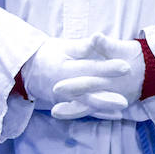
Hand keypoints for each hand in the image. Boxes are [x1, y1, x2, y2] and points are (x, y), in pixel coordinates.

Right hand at [21, 33, 136, 119]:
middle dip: (108, 95)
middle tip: (126, 98)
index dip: (108, 68)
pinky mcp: (65, 105)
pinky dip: (98, 113)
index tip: (126, 67)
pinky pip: (83, 110)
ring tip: (122, 107)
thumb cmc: (49, 54)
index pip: (90, 68)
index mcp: (64, 69)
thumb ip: (82, 47)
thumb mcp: (63, 46)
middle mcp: (63, 87)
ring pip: (86, 104)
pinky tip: (114, 115)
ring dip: (104, 107)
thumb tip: (97, 38)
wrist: (28, 69)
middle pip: (89, 91)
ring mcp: (63, 99)